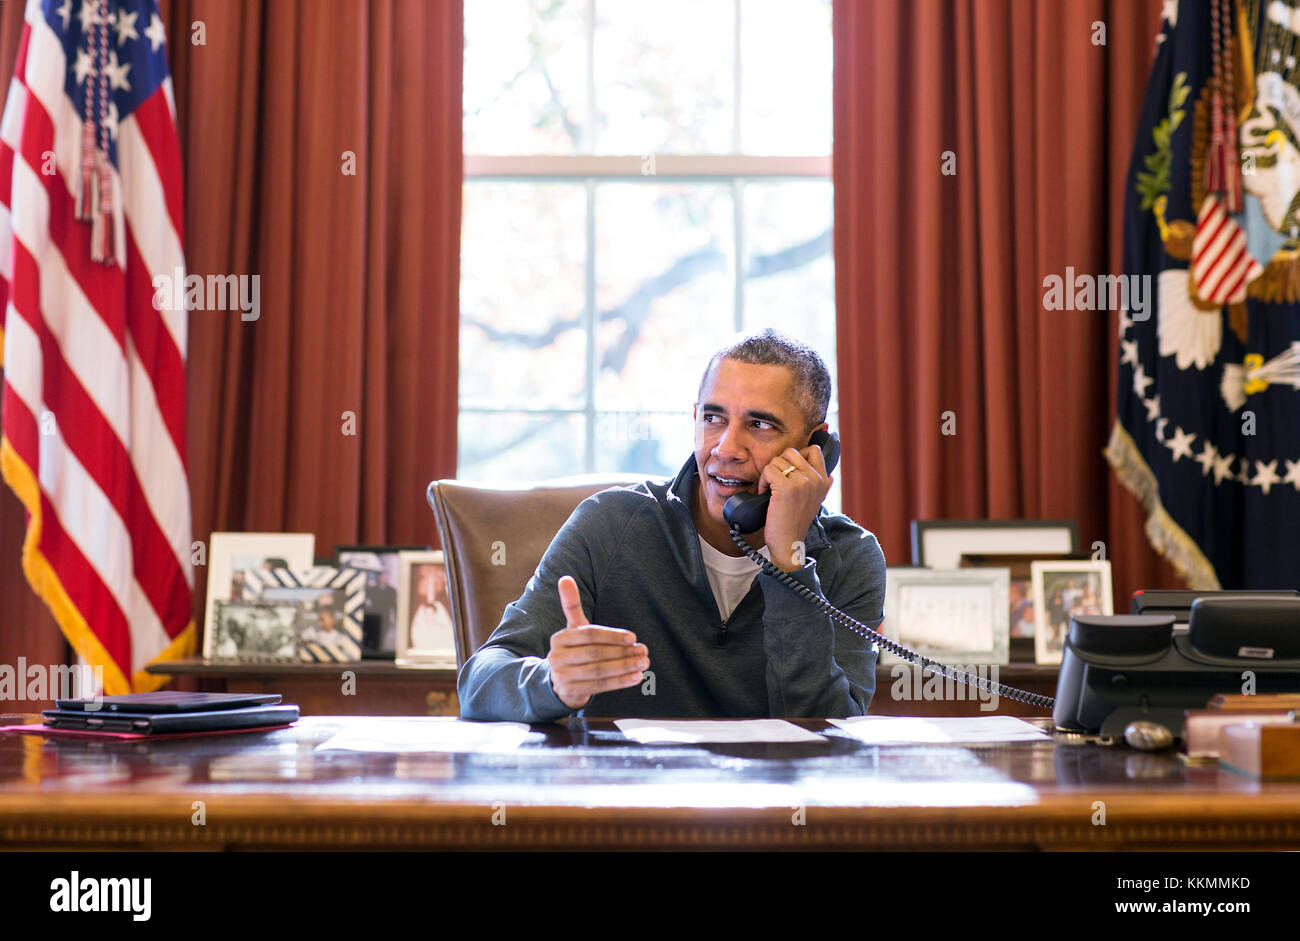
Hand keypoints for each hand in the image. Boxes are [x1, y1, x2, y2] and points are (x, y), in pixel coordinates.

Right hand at [548, 575, 648, 709]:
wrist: (558, 682)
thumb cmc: (573, 650)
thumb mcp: (572, 628)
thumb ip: (571, 604)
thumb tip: (565, 578)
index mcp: (560, 638)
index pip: (589, 634)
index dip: (612, 636)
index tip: (633, 637)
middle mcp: (557, 657)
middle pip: (595, 653)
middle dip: (622, 652)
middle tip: (644, 651)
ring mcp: (562, 677)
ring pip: (598, 671)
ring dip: (624, 667)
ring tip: (643, 663)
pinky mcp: (571, 692)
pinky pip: (599, 686)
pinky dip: (619, 682)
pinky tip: (636, 678)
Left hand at [756, 443, 832, 571]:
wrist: (789, 543)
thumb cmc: (797, 523)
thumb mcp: (816, 502)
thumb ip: (824, 487)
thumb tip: (832, 476)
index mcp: (823, 481)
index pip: (813, 450)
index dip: (796, 456)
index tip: (788, 471)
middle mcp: (815, 479)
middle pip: (791, 452)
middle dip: (779, 465)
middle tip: (775, 481)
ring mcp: (801, 482)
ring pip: (777, 460)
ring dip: (769, 474)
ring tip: (770, 489)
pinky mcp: (786, 488)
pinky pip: (768, 470)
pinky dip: (762, 481)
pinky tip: (764, 493)